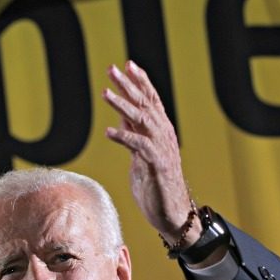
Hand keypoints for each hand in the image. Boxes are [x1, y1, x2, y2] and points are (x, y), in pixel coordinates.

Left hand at [102, 61, 201, 246]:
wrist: (173, 215)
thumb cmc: (156, 188)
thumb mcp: (141, 156)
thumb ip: (135, 135)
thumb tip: (122, 115)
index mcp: (161, 133)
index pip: (152, 100)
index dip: (141, 82)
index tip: (128, 65)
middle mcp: (164, 137)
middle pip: (146, 104)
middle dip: (129, 85)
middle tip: (113, 69)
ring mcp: (162, 150)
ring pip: (143, 121)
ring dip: (123, 106)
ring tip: (106, 93)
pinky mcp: (157, 166)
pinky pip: (140, 147)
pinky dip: (125, 137)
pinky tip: (109, 132)